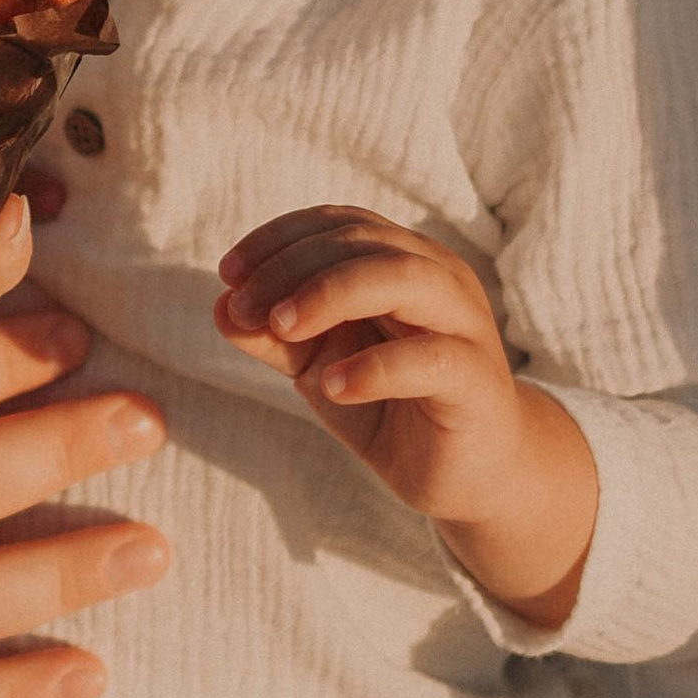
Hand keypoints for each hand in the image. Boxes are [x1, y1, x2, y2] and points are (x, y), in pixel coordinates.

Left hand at [215, 204, 594, 622]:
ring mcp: (464, 325)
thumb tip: (220, 307)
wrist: (463, 475)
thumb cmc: (389, 406)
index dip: (279, 238)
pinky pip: (430, 359)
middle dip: (292, 267)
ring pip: (404, 278)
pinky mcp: (477, 381)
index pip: (339, 223)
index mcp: (402, 261)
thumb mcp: (317, 366)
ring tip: (281, 327)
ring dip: (331, 294)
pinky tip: (331, 387)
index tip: (228, 273)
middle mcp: (438, 278)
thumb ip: (274, 336)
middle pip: (364, 241)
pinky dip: (375, 367)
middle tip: (242, 307)